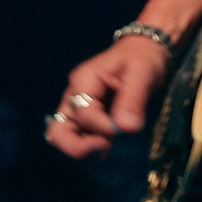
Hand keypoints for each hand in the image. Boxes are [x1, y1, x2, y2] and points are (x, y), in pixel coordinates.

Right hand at [46, 35, 168, 157]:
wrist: (144, 53)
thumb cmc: (142, 59)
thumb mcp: (142, 74)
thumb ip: (133, 101)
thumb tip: (127, 128)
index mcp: (83, 81)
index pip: (83, 114)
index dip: (104, 126)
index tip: (128, 127)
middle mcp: (73, 96)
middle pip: (57, 131)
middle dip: (78, 147)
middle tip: (106, 147)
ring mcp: (76, 108)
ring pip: (63, 137)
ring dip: (84, 148)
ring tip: (109, 146)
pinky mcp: (86, 118)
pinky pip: (78, 137)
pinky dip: (90, 145)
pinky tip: (108, 144)